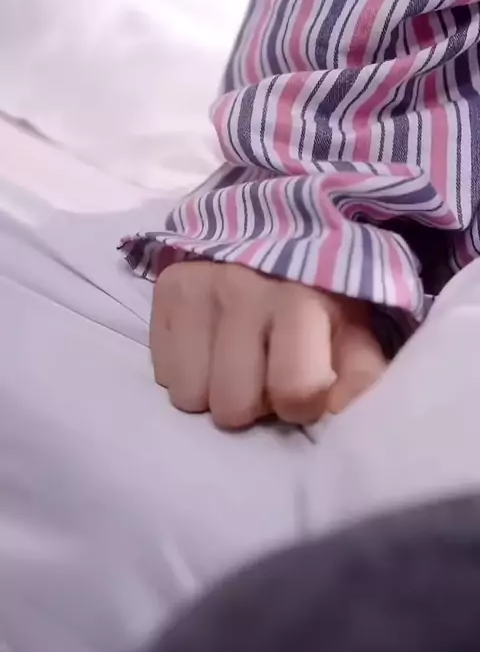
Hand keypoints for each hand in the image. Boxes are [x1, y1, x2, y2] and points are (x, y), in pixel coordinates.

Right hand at [150, 261, 386, 428]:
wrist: (274, 233)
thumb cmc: (319, 296)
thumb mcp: (353, 330)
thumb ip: (359, 376)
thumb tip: (345, 418)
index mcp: (300, 300)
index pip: (294, 390)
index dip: (300, 406)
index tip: (304, 391)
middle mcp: (243, 289)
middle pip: (232, 406)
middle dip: (250, 405)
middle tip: (262, 377)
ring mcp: (197, 287)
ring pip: (189, 396)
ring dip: (213, 392)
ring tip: (234, 363)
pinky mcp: (167, 289)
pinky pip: (162, 373)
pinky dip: (186, 372)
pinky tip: (209, 347)